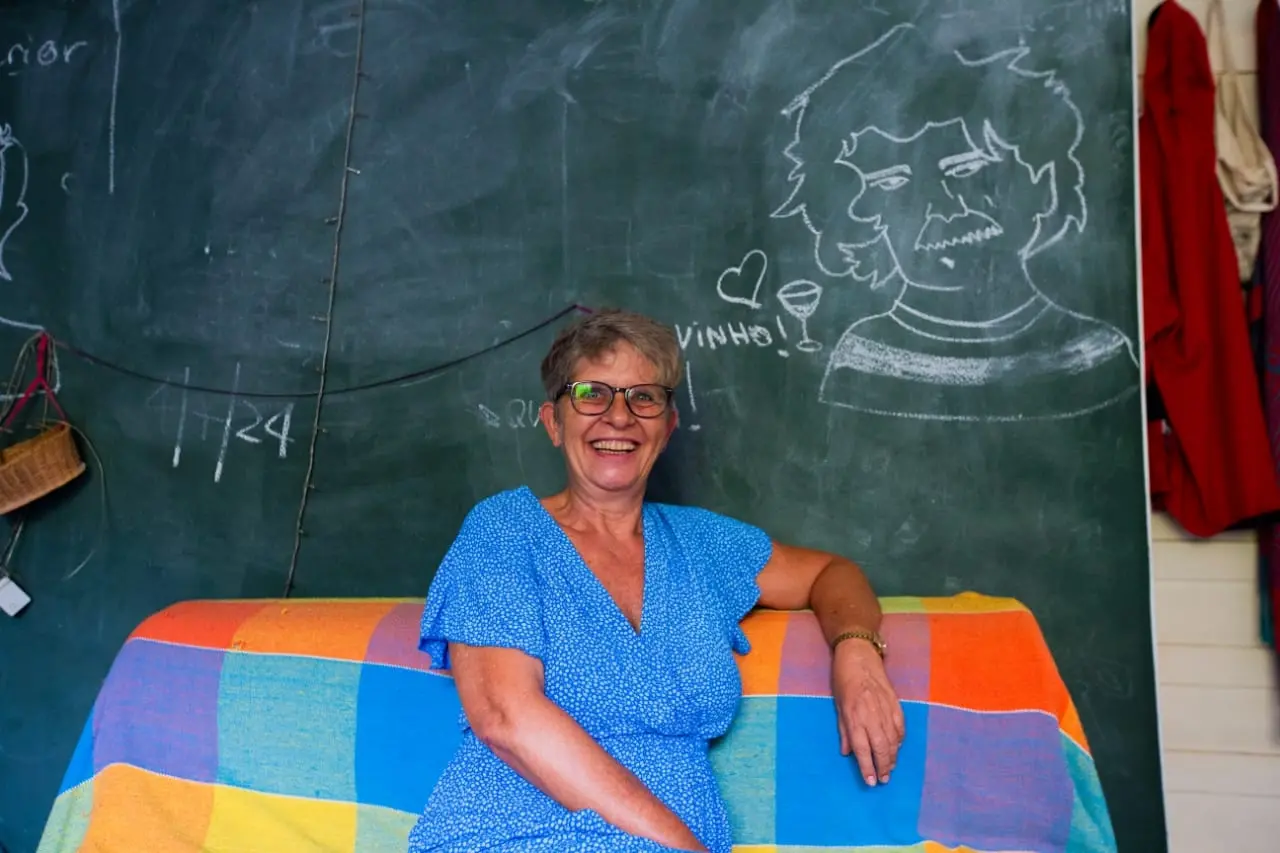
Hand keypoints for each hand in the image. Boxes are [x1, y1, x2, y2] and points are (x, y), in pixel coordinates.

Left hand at [830, 638, 904, 785]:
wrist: (859, 656)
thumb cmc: (843, 680)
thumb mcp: (837, 706)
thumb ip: (843, 730)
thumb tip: (846, 752)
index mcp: (854, 716)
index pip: (862, 748)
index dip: (867, 767)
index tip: (871, 781)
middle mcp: (871, 715)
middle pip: (881, 747)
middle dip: (884, 766)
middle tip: (884, 779)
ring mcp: (885, 708)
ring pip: (893, 740)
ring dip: (893, 756)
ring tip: (891, 768)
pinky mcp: (895, 702)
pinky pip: (900, 726)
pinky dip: (900, 740)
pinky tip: (897, 748)